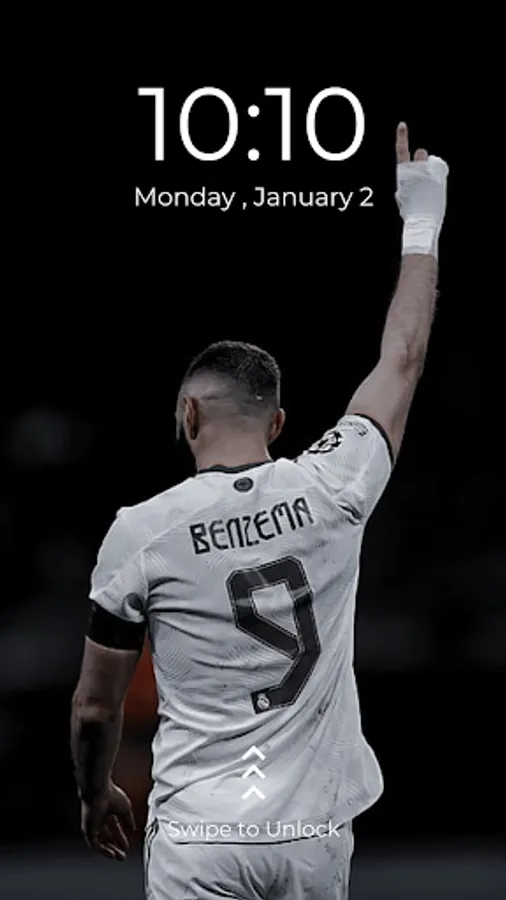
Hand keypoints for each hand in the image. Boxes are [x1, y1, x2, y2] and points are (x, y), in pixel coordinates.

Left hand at [81, 781, 135, 860]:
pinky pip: (94, 845)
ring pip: (100, 843)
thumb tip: (133, 828)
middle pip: (107, 838)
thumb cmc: (111, 794)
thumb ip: (129, 820)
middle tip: (122, 856)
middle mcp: (99, 820)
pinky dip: (103, 850)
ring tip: (118, 857)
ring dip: (109, 851)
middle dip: (115, 847)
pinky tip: (111, 853)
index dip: (121, 839)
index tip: (127, 846)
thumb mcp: (126, 809)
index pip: (114, 829)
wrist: (99, 792)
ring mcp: (93, 826)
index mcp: (107, 813)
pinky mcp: (88, 830)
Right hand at [395, 122, 448, 254]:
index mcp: (402, 174)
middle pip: (421, 155)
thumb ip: (407, 181)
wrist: (422, 221)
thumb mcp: (404, 196)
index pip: (401, 151)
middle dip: (423, 160)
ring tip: (429, 189)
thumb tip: (413, 166)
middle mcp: (414, 169)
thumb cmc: (411, 212)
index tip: (402, 125)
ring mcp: (427, 171)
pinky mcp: (438, 175)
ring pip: (432, 163)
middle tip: (424, 175)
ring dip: (432, 171)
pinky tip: (435, 190)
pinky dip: (438, 178)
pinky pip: (440, 170)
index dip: (402, 137)